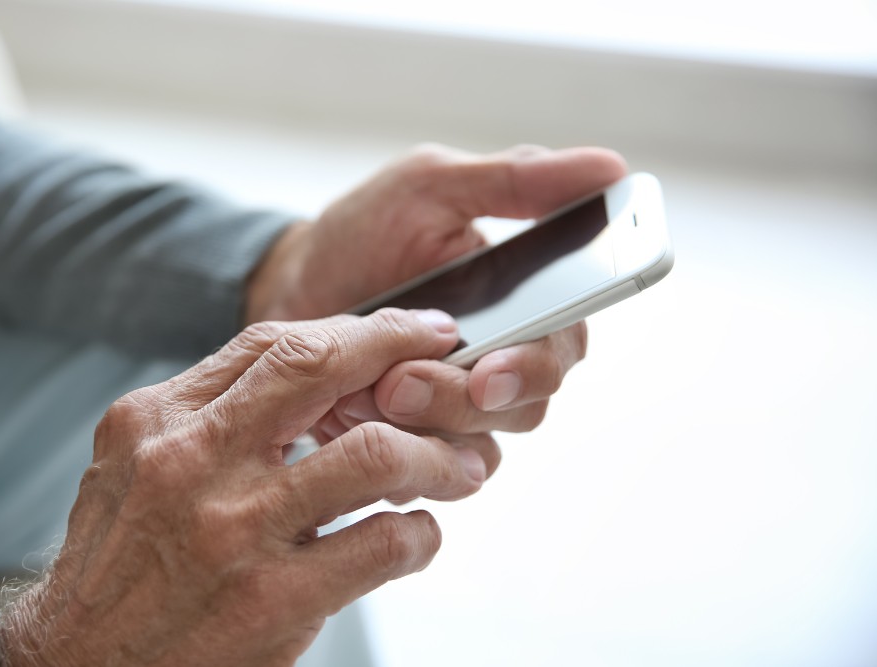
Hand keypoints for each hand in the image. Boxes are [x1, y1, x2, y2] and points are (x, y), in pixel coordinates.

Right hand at [0, 309, 495, 666]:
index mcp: (159, 419)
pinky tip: (417, 536)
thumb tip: (311, 374)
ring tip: (458, 467)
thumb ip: (209, 413)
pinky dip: (421, 535)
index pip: (274, 342)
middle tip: (449, 361)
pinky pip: (382, 545)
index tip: (404, 329)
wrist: (80, 666)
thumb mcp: (134, 463)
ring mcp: (233, 529)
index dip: (358, 329)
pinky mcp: (271, 600)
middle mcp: (191, 461)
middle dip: (402, 352)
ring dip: (435, 456)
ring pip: (373, 454)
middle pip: (321, 369)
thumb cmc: (117, 562)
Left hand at [246, 144, 626, 437]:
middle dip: (462, 399)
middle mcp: (502, 360)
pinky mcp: (420, 441)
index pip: (565, 344)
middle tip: (401, 382)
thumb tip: (612, 166)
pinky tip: (352, 417)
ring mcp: (460, 406)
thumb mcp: (431, 187)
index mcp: (525, 301)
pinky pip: (434, 472)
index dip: (538, 364)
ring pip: (482, 446)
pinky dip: (398, 453)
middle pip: (526, 406)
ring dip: (426, 426)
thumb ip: (516, 180)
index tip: (491, 369)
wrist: (290, 287)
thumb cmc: (364, 233)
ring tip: (367, 392)